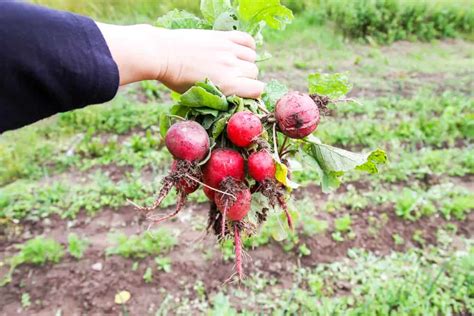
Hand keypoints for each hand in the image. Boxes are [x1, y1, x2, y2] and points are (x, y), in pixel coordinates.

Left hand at [97, 23, 263, 97]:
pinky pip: (247, 40)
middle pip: (254, 72)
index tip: (245, 92)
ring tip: (233, 64)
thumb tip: (235, 99)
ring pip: (252, 57)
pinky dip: (248, 45)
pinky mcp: (223, 37)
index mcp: (228, 85)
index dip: (253, 92)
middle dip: (247, 77)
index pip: (258, 89)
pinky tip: (238, 50)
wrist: (163, 54)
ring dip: (246, 62)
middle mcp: (231, 67)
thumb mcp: (199, 96)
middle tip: (233, 78)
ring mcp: (228, 50)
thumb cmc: (177, 79)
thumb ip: (220, 96)